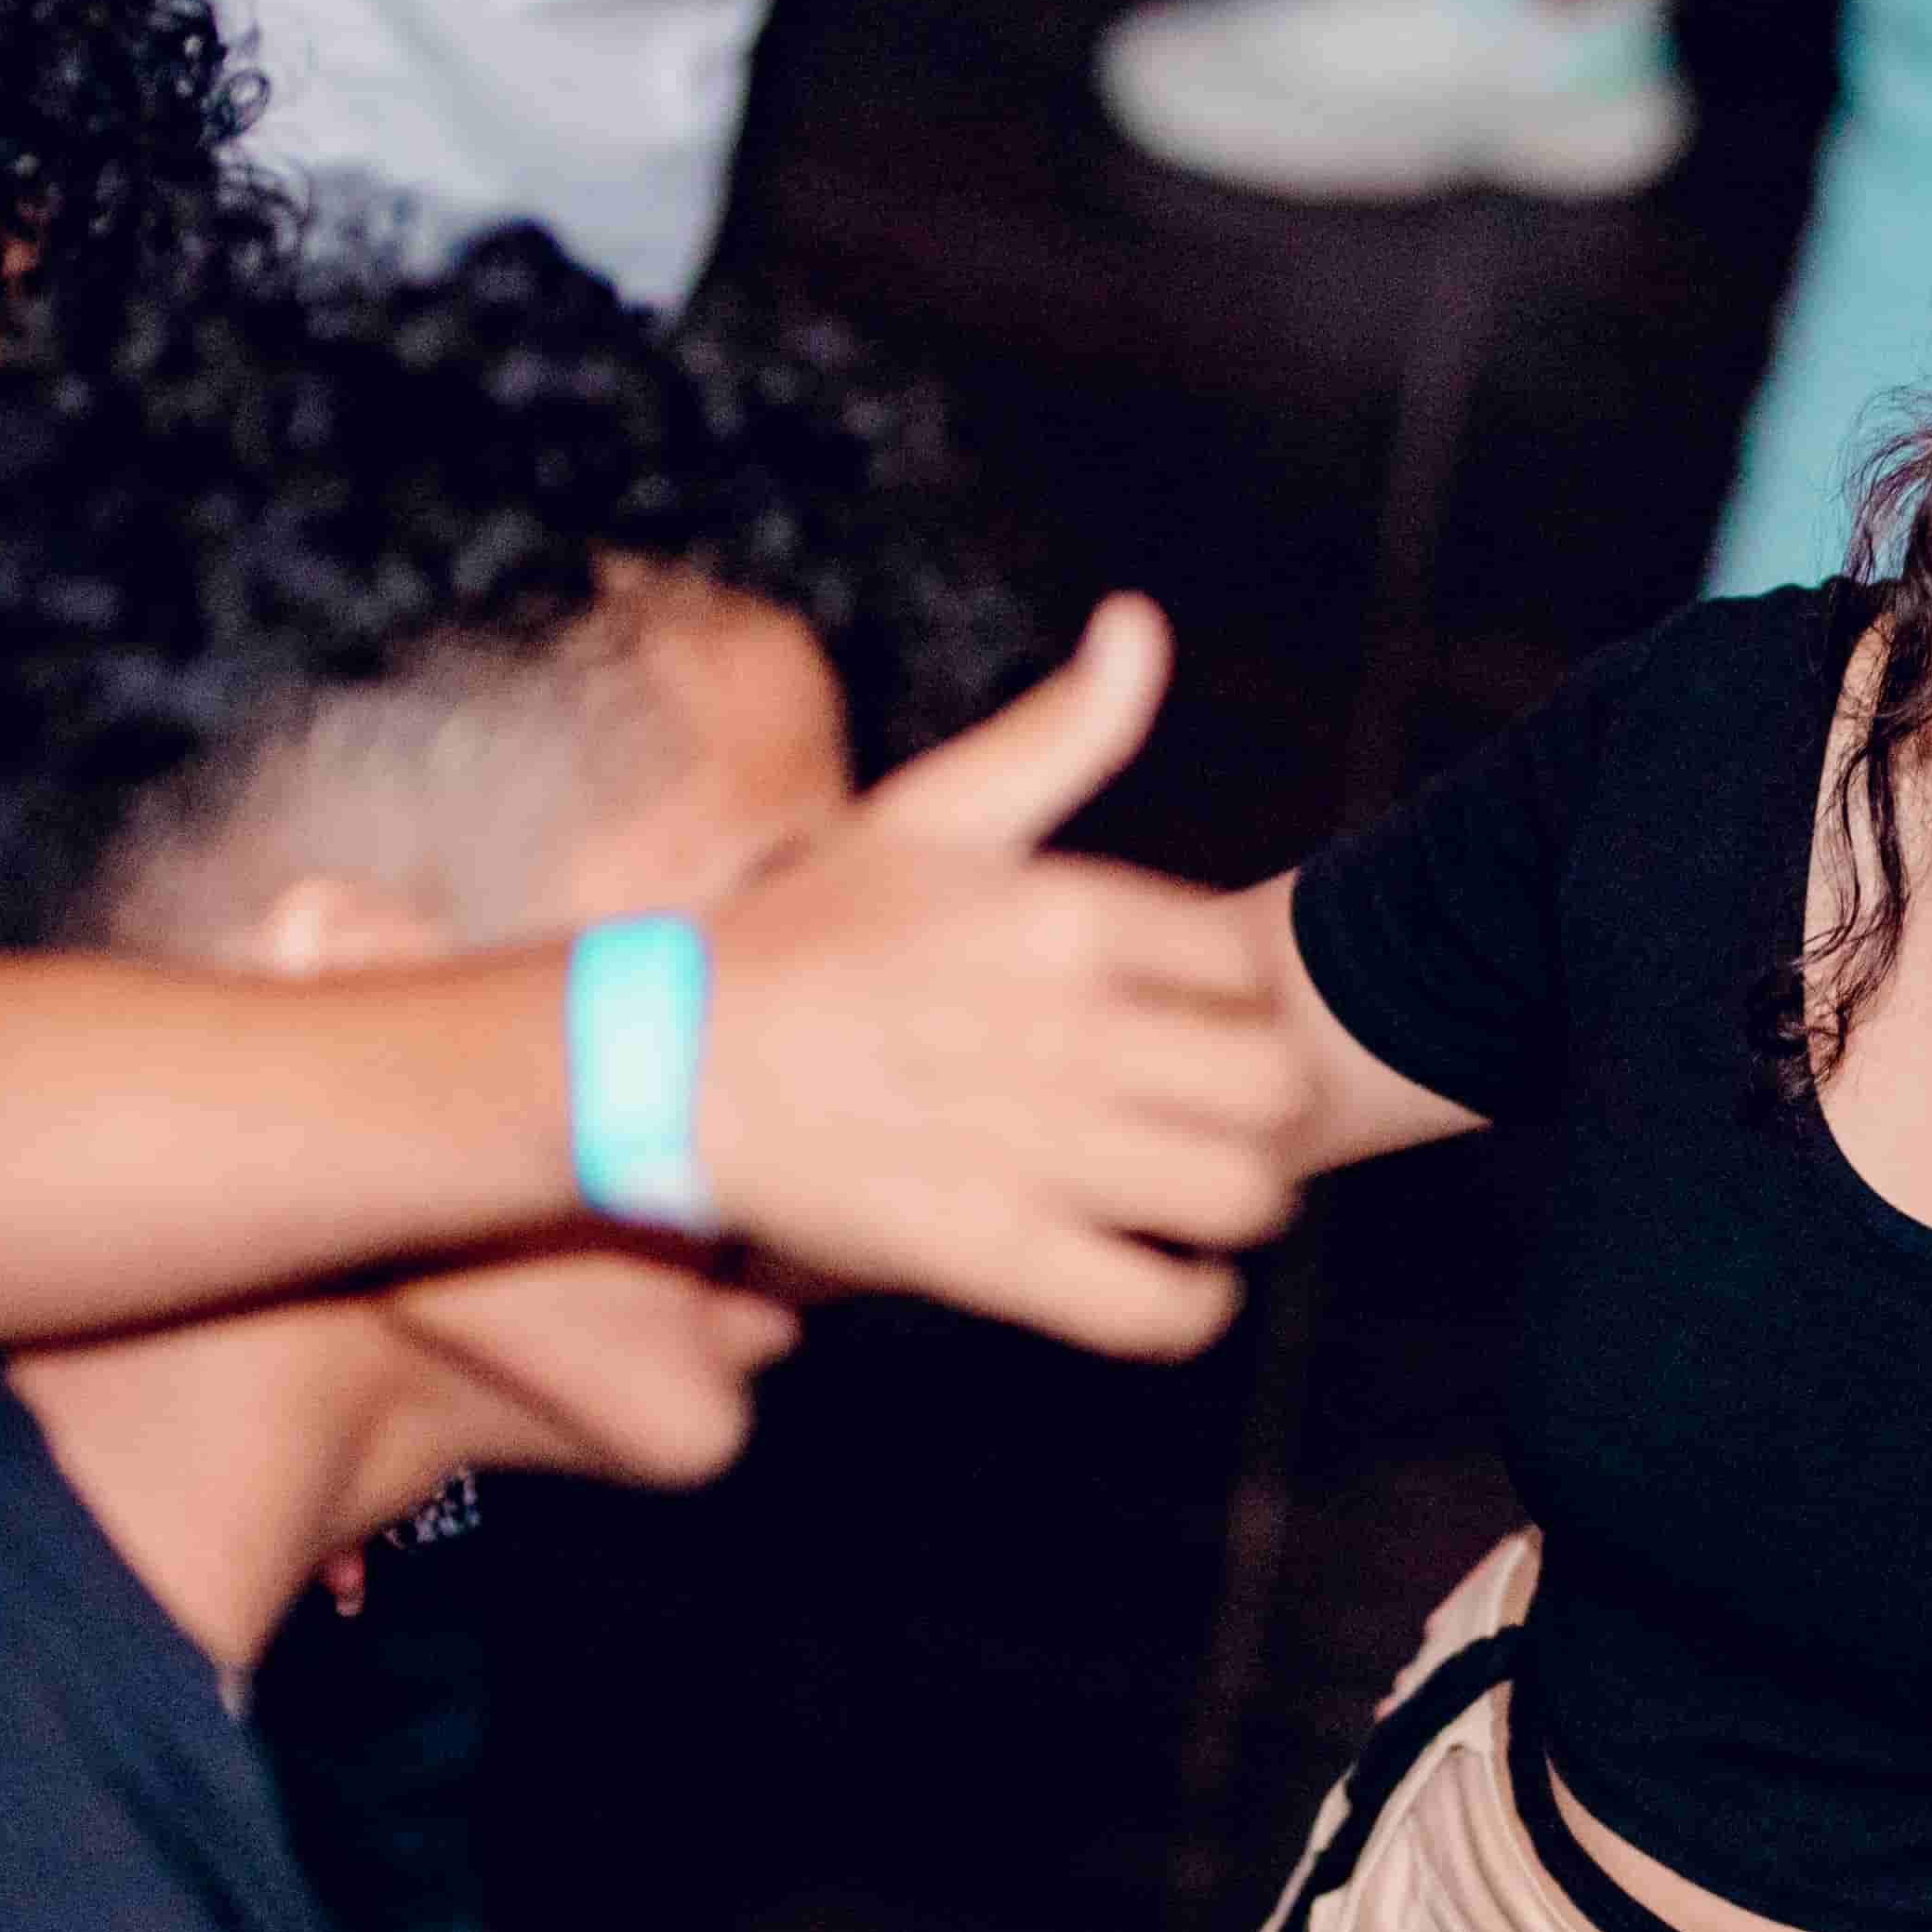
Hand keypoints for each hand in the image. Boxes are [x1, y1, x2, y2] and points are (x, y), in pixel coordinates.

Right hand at [691, 596, 1317, 1360]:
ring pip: (1239, 1196)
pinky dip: (1191, 1307)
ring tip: (1198, 1193)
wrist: (663, 1060)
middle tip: (1216, 1115)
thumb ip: (1061, 730)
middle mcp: (1061, 1028)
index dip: (1227, 999)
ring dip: (1240, 1204)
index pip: (1238, 966)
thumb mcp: (931, 811)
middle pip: (1268, 1084)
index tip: (1184, 1020)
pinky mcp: (990, 1255)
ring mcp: (1030, 1147)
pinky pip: (1160, 1307)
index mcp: (1059, 913)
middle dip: (1259, 1105)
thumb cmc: (806, 934)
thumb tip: (1144, 623)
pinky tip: (1173, 1282)